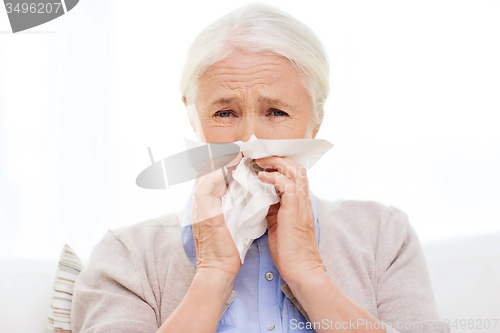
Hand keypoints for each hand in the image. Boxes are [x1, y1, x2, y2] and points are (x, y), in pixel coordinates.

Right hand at [191, 152, 243, 278]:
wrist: (219, 270)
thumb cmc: (228, 249)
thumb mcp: (231, 221)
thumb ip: (232, 204)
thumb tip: (245, 190)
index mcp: (205, 205)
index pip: (209, 176)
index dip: (221, 163)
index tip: (237, 153)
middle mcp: (199, 203)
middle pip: (204, 171)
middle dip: (220, 157)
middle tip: (238, 147)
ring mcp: (199, 207)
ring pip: (205, 174)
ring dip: (220, 161)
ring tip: (237, 151)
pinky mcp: (205, 212)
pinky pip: (207, 185)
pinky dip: (219, 172)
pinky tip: (232, 164)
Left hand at [255, 156, 325, 286]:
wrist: (301, 270)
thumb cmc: (289, 251)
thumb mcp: (278, 224)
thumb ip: (272, 208)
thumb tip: (259, 196)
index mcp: (300, 202)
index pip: (294, 174)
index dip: (280, 164)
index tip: (263, 160)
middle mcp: (303, 200)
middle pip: (296, 167)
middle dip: (277, 158)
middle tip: (259, 156)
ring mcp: (301, 204)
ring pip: (294, 171)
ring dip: (276, 163)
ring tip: (259, 161)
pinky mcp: (295, 211)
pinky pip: (287, 186)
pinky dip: (274, 177)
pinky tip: (262, 176)